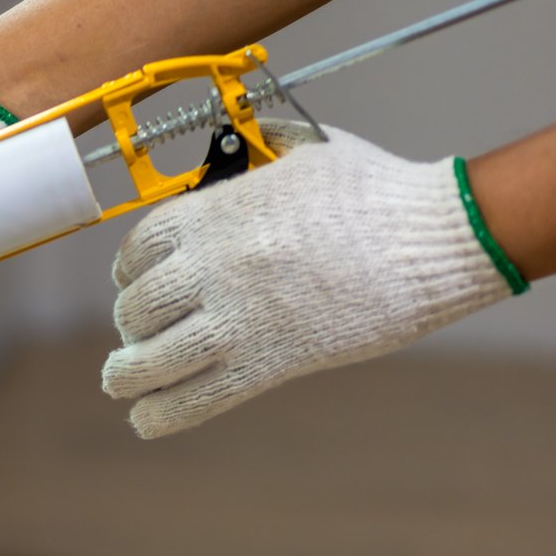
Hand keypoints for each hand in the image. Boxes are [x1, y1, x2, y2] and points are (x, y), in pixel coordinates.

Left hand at [103, 121, 524, 437]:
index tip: (130, 285)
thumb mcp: (308, 148)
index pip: (136, 250)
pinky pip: (198, 398)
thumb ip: (263, 143)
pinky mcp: (271, 361)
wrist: (435, 237)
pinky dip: (163, 413)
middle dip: (131, 325)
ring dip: (128, 374)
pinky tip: (146, 419)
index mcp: (213, 213)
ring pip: (154, 358)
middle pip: (137, 308)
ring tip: (121, 380)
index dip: (127, 272)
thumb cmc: (377, 191)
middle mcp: (213, 265)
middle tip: (137, 335)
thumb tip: (243, 136)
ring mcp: (238, 317)